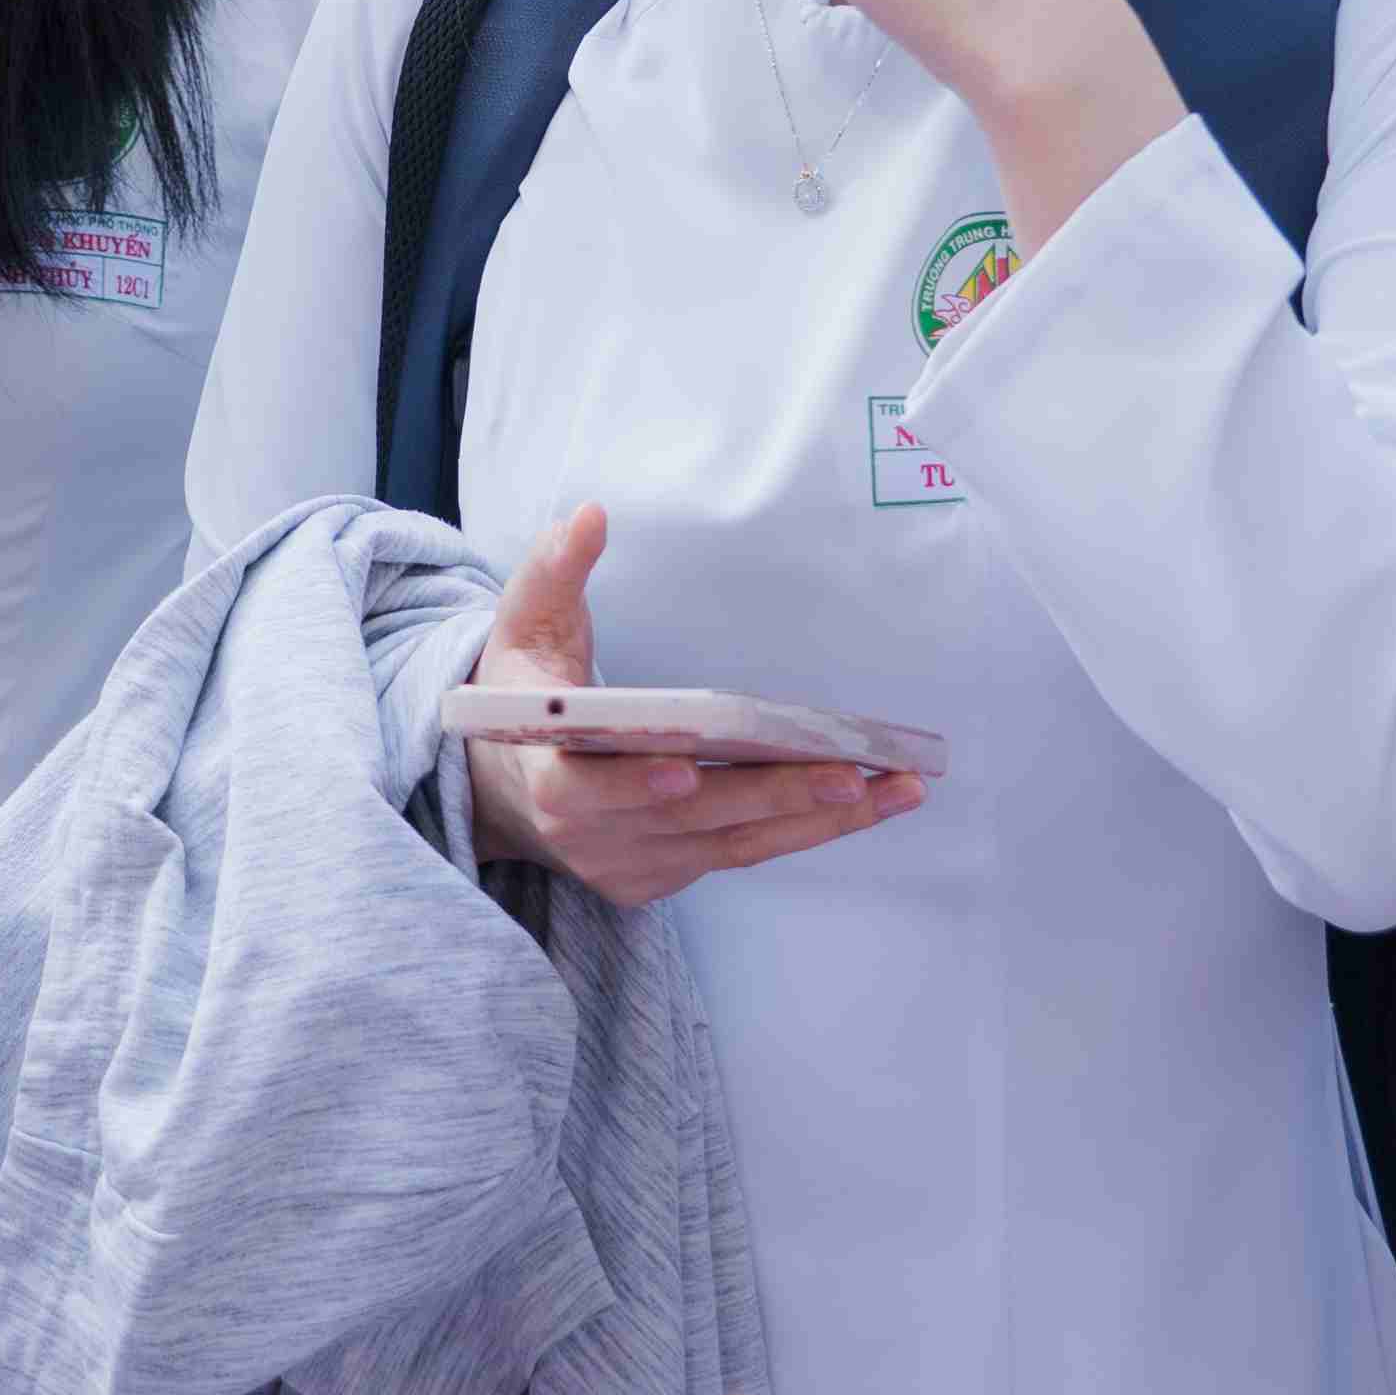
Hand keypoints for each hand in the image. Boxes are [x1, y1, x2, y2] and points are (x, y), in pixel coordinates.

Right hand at [455, 504, 923, 909]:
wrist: (502, 787)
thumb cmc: (523, 696)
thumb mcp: (524, 627)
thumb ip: (553, 571)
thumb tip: (589, 514)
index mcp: (546, 777)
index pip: (586, 789)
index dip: (632, 782)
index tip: (682, 766)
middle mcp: (591, 835)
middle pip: (690, 819)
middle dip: (772, 797)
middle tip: (845, 774)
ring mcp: (633, 865)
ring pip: (735, 844)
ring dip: (818, 819)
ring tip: (893, 786)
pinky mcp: (666, 879)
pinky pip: (746, 852)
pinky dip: (808, 829)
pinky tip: (869, 800)